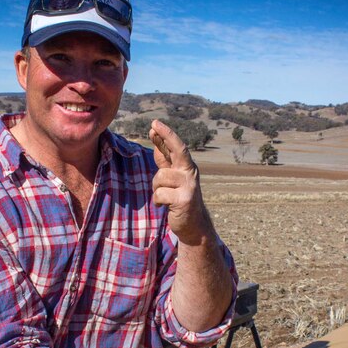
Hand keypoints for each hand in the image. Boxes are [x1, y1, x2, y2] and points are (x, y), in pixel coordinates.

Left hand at [149, 119, 212, 245]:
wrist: (193, 224)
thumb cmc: (179, 198)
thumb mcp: (171, 178)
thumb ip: (165, 161)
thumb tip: (155, 139)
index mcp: (186, 166)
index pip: (176, 146)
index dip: (166, 134)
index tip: (155, 123)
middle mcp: (190, 172)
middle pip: (178, 150)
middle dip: (166, 136)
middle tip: (154, 125)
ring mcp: (189, 185)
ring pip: (160, 177)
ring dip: (156, 188)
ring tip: (164, 197)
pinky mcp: (185, 199)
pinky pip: (160, 194)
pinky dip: (158, 200)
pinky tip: (165, 205)